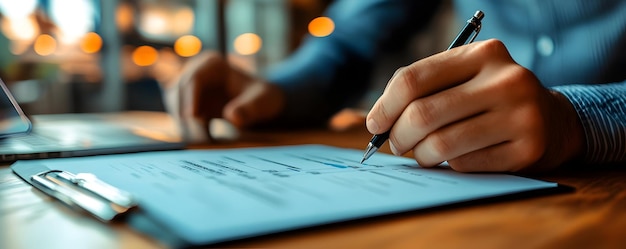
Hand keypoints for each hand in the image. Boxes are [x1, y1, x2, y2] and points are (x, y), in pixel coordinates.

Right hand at [162, 51, 284, 140]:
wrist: (261, 104)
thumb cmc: (263, 97)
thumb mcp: (263, 101)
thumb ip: (250, 108)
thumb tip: (232, 117)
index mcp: (212, 64)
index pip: (193, 79)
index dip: (190, 98)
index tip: (193, 117)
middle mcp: (195, 72)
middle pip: (180, 94)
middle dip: (187, 117)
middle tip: (198, 140)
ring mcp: (188, 89)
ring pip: (177, 108)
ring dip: (186, 126)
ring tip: (202, 144)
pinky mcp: (187, 105)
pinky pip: (181, 118)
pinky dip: (189, 131)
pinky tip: (202, 143)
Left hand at [365, 39, 583, 171]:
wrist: (552, 120)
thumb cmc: (490, 97)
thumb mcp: (464, 77)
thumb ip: (423, 89)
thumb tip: (377, 121)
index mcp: (484, 53)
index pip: (414, 79)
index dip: (385, 105)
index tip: (375, 123)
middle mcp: (506, 80)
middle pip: (423, 114)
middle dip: (398, 136)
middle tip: (396, 144)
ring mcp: (521, 115)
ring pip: (441, 144)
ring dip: (420, 155)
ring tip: (423, 153)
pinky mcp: (527, 149)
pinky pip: (465, 165)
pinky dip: (450, 165)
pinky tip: (457, 157)